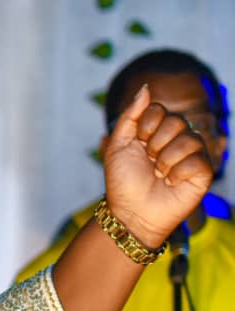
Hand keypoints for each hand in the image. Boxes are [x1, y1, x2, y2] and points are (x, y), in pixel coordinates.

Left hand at [104, 84, 213, 248]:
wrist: (130, 212)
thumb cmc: (123, 182)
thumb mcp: (118, 146)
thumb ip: (130, 115)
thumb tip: (146, 87)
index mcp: (157, 132)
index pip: (159, 110)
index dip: (146, 127)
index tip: (138, 145)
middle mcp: (177, 140)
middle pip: (176, 121)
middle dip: (155, 144)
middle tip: (149, 162)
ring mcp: (192, 156)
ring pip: (189, 139)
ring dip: (166, 160)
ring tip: (158, 175)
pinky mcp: (203, 173)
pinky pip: (198, 161)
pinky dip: (178, 173)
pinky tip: (170, 183)